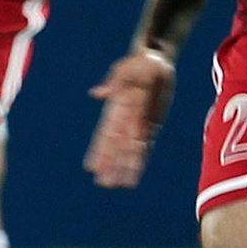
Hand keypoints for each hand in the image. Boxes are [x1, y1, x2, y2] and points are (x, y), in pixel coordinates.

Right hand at [84, 50, 176, 188]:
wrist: (155, 61)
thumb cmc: (138, 61)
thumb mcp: (126, 68)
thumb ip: (114, 81)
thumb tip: (97, 94)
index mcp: (116, 106)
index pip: (105, 133)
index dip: (99, 150)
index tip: (91, 167)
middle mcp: (125, 119)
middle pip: (116, 147)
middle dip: (110, 165)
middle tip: (103, 184)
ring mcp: (138, 124)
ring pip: (130, 151)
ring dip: (124, 168)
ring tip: (119, 186)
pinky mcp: (151, 126)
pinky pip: (145, 147)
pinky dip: (140, 161)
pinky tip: (134, 176)